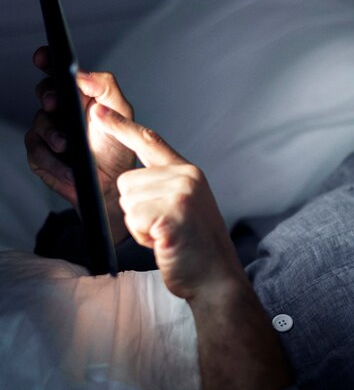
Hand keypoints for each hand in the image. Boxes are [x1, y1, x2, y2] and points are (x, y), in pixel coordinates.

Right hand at [25, 46, 134, 242]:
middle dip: (48, 96)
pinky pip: (37, 150)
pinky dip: (53, 160)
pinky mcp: (40, 154)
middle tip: (56, 104)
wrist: (111, 186)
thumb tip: (83, 74)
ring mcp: (48, 131)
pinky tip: (68, 167)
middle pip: (44, 91)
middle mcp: (62, 109)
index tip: (44, 58)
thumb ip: (107, 88)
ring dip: (54, 135)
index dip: (48, 60)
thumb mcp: (121, 114)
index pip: (59, 72)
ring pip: (39, 122)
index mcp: (80, 95)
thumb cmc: (117, 149)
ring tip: (68, 146)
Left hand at [91, 104, 240, 298]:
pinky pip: (133, 218)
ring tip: (165, 234)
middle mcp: (186, 177)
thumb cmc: (196, 247)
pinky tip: (164, 241)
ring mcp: (180, 194)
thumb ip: (165, 186)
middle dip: (136, 209)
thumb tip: (131, 182)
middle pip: (128, 180)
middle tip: (163, 226)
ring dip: (139, 224)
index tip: (100, 112)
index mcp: (189, 172)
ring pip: (127, 200)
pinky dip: (142, 236)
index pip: (151, 142)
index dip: (122, 126)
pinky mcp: (171, 214)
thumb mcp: (186, 206)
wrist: (217, 276)